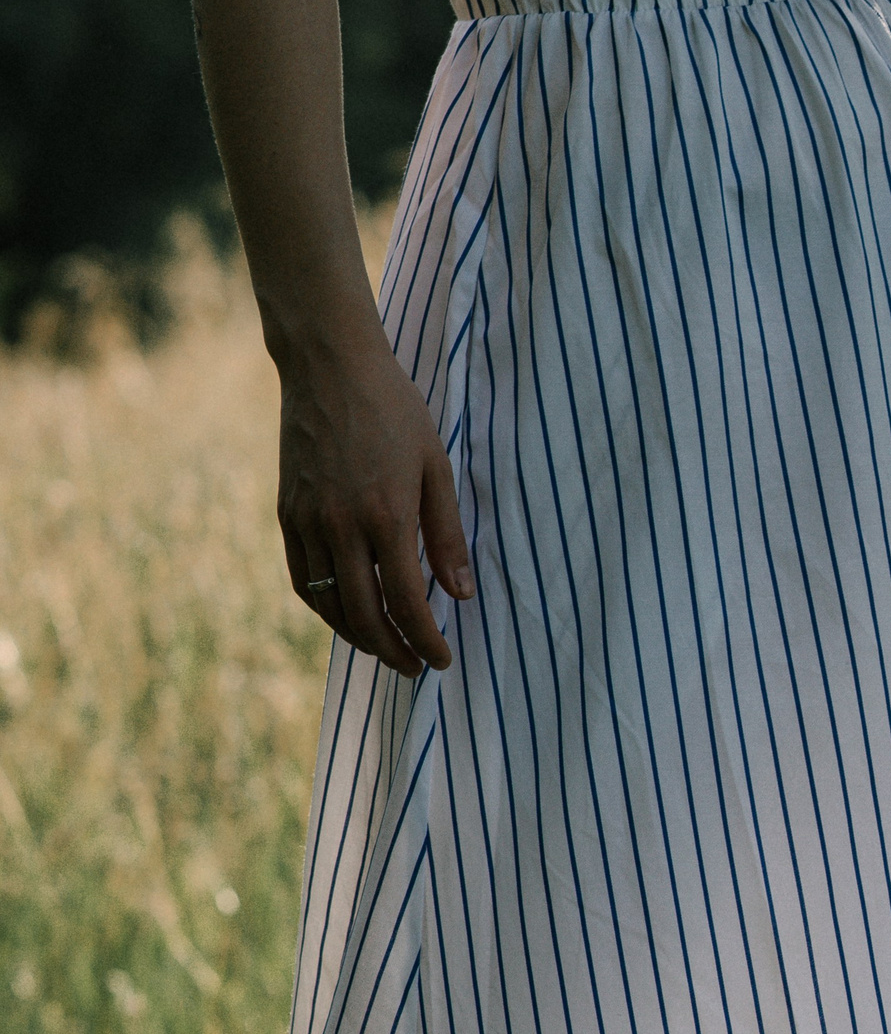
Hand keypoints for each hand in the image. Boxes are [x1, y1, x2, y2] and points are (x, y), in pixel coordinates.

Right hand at [275, 338, 474, 677]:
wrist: (330, 367)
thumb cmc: (395, 411)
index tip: (443, 659)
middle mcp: (341, 526)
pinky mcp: (286, 513)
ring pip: (328, 604)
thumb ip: (447, 534)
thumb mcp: (437, 467)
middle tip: (416, 667)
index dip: (426, 639)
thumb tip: (462, 594)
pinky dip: (324, 608)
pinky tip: (346, 616)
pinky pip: (302, 579)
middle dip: (393, 651)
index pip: (407, 602)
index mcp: (386, 516)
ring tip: (386, 649)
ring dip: (358, 637)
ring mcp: (307, 521)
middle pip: (364, 615)